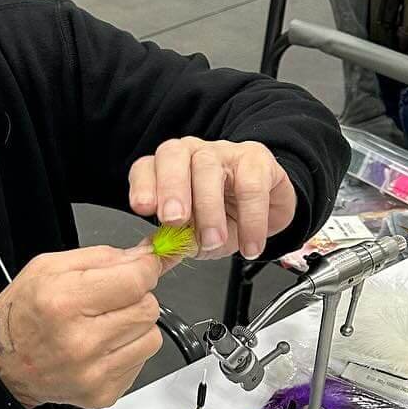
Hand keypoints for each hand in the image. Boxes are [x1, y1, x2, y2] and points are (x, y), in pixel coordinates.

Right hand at [0, 244, 164, 408]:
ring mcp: (93, 372)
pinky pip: (140, 362)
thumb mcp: (47, 268)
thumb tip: (147, 256)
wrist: (2, 368)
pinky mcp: (102, 393)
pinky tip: (101, 348)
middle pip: (148, 309)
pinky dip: (127, 351)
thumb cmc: (21, 316)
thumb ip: (102, 257)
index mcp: (64, 302)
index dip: (145, 269)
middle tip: (110, 301)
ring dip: (134, 327)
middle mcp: (80, 341)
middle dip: (136, 298)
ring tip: (104, 326)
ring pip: (151, 338)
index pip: (135, 281)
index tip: (142, 268)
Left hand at [128, 138, 296, 260]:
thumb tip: (150, 256)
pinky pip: (251, 186)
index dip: (143, 185)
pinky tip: (249, 244)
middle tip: (174, 220)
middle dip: (171, 189)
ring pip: (208, 168)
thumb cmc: (221, 218)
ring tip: (213, 240)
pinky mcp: (256, 159)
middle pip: (173, 157)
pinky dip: (251, 220)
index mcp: (166, 169)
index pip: (145, 168)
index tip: (143, 208)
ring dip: (209, 209)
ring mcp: (222, 152)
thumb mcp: (192, 234)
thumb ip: (171, 241)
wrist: (264, 211)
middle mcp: (190, 154)